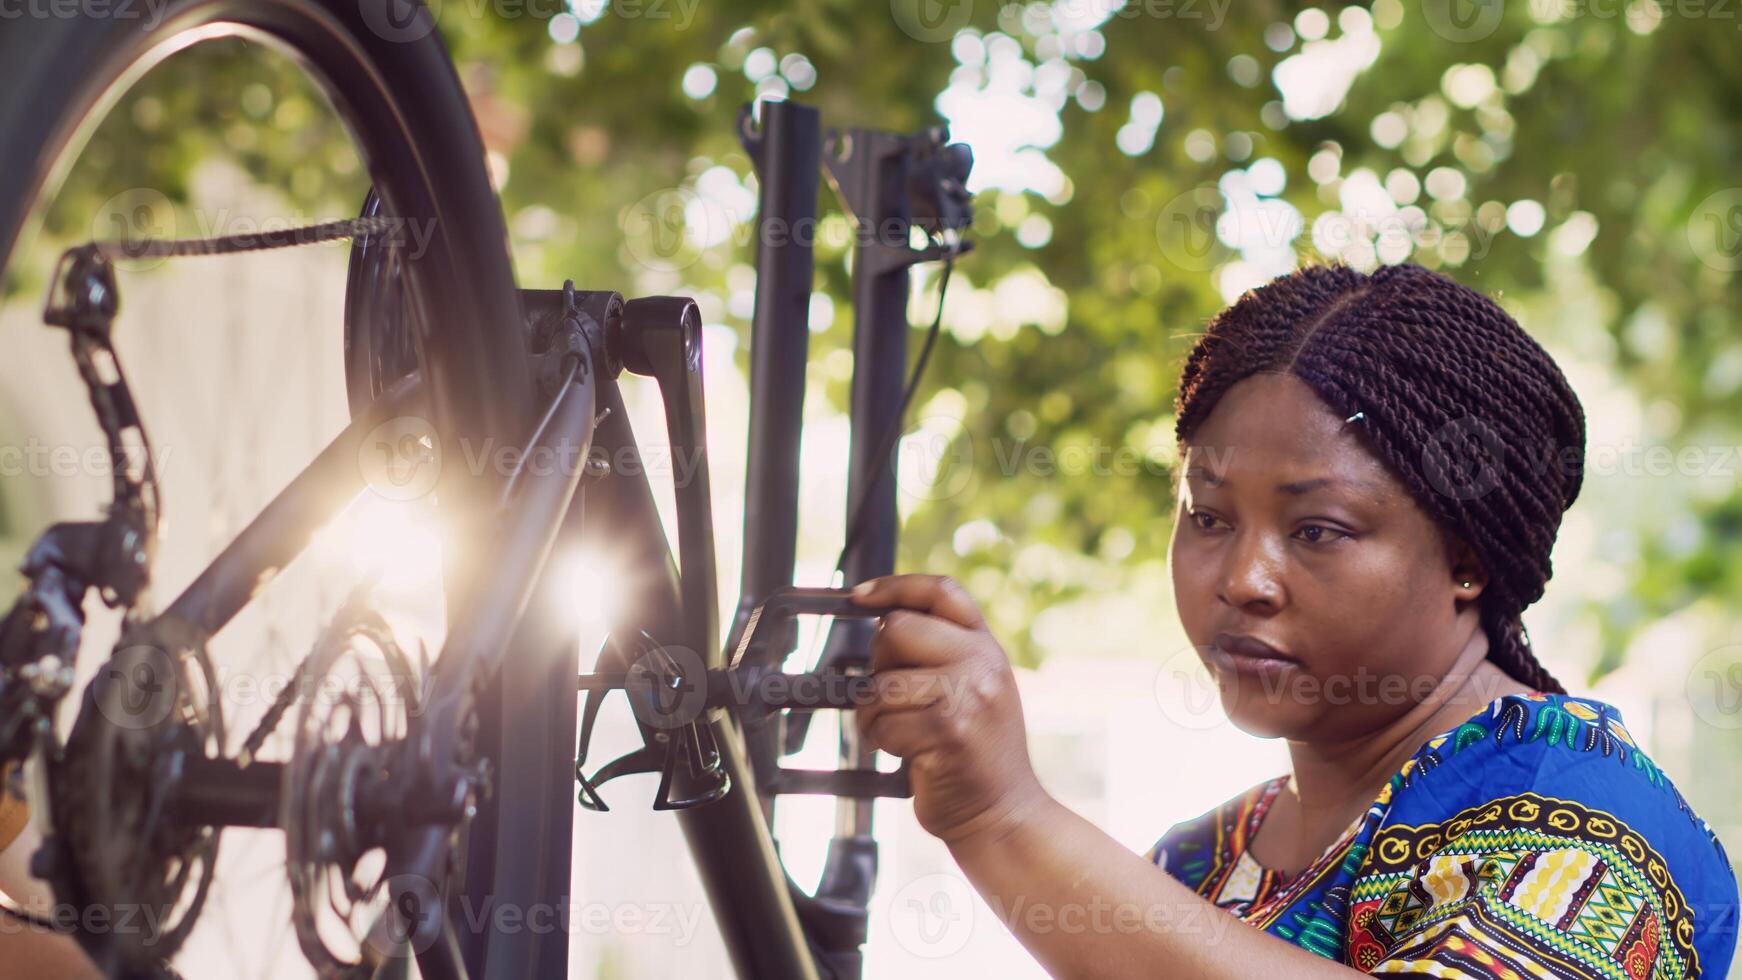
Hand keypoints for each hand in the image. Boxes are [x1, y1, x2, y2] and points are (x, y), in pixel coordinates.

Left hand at [851, 574, 1050, 847]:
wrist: (1004, 815)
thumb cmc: (975, 755)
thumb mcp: (976, 690)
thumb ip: (944, 654)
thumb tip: (885, 621)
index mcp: (986, 647)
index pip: (942, 591)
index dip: (895, 586)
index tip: (859, 597)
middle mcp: (982, 662)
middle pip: (897, 630)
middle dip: (879, 664)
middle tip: (893, 698)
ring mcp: (968, 695)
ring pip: (882, 683)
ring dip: (874, 713)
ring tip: (898, 732)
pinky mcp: (948, 731)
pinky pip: (883, 723)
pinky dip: (881, 741)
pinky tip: (907, 754)